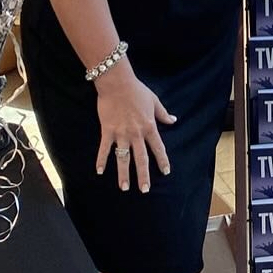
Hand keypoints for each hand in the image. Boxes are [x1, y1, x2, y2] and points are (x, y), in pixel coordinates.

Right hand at [94, 62, 175, 192]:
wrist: (117, 82)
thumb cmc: (136, 90)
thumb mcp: (154, 101)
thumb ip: (163, 114)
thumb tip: (173, 120)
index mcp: (149, 127)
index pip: (158, 148)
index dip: (162, 161)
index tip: (166, 172)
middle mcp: (136, 134)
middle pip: (141, 159)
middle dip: (143, 176)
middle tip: (144, 189)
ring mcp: (121, 133)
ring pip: (123, 158)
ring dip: (123, 174)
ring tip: (124, 187)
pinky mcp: (107, 130)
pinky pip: (104, 149)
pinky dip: (100, 160)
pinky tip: (99, 171)